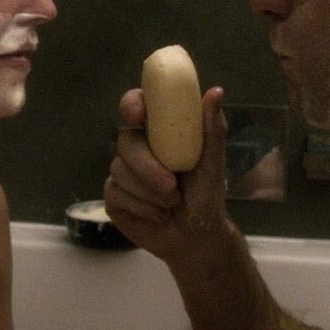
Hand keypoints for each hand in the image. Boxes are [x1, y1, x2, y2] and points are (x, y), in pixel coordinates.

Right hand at [104, 86, 232, 265]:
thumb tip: (216, 91)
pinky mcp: (113, 197)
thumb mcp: (213, 163)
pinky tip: (157, 215)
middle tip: (171, 186)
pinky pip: (116, 193)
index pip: (136, 105)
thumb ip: (212, 128)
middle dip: (147, 166)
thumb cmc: (206, 195)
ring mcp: (122, 172)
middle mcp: (137, 148)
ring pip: (120, 171)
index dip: (132, 104)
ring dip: (150, 193)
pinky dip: (141, 207)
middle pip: (125, 141)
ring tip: (171, 204)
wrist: (197, 237)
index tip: (138, 116)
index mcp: (159, 132)